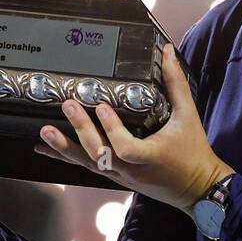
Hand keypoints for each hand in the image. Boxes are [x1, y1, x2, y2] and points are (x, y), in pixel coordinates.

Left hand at [35, 43, 232, 213]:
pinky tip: (46, 148)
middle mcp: (131, 169)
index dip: (112, 129)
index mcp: (150, 155)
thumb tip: (167, 52)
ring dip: (64, 147)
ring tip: (44, 132)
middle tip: (67, 106)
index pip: (125, 147)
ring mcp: (120, 175)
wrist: (197, 189)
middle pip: (100, 154)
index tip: (101, 106)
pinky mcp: (115, 177)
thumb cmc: (193, 150)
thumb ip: (175, 83)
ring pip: (88, 164)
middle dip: (81, 130)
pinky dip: (66, 156)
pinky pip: (87, 167)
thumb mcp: (188, 116)